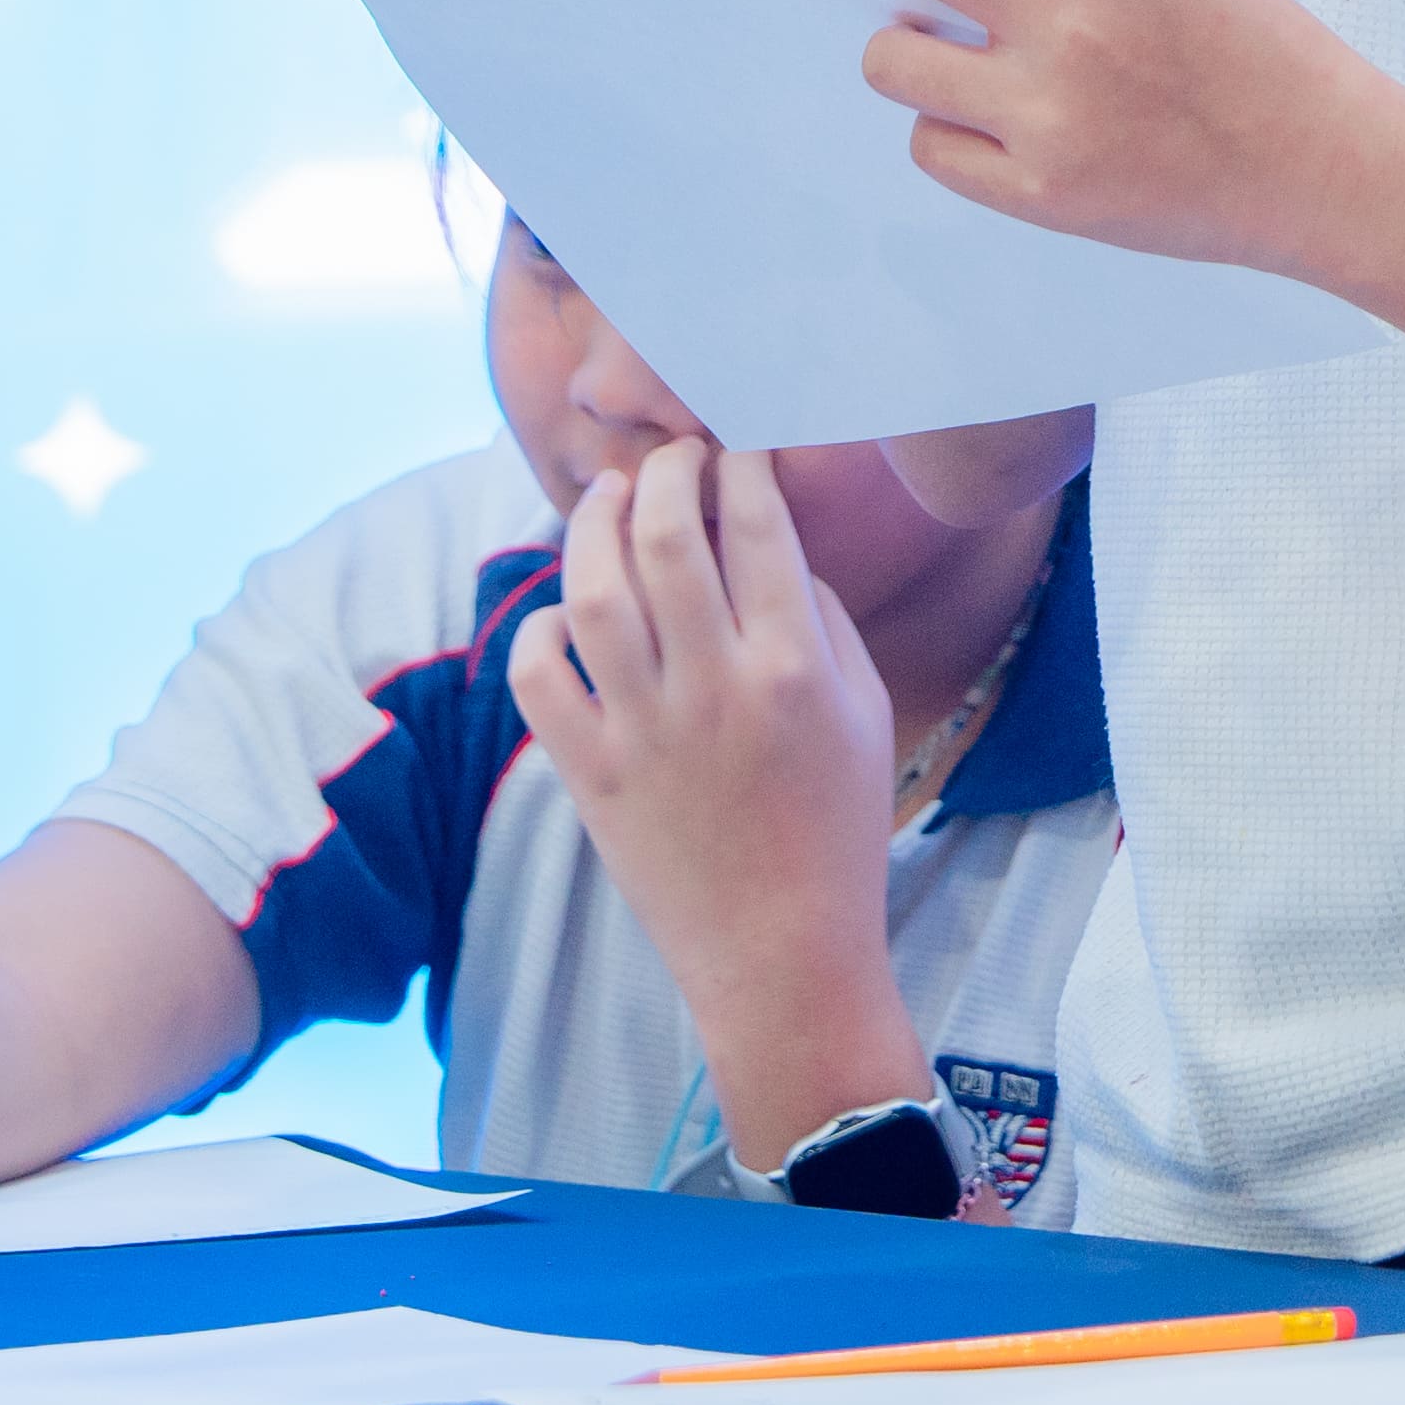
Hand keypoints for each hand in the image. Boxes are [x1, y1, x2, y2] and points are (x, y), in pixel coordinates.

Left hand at [505, 445, 927, 1169]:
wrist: (782, 953)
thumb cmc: (838, 831)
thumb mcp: (865, 714)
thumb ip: (822, 622)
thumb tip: (769, 552)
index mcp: (795, 668)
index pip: (757, 526)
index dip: (741, 467)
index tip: (735, 452)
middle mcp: (715, 688)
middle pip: (667, 537)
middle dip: (665, 474)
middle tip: (669, 461)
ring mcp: (645, 731)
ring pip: (593, 592)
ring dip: (593, 527)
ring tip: (605, 501)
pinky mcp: (593, 774)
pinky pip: (539, 677)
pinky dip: (540, 628)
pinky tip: (564, 614)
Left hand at [722, 0, 1376, 276]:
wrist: (1331, 172)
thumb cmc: (1262, 57)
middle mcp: (1067, 21)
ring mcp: (1047, 113)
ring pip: (896, 59)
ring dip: (910, 49)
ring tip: (975, 61)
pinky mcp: (1040, 193)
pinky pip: (933, 147)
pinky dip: (954, 132)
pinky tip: (1014, 129)